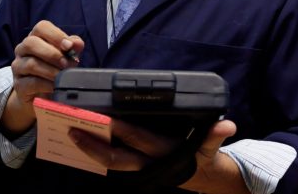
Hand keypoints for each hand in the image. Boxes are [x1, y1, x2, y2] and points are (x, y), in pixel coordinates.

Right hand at [1, 20, 83, 133]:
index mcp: (35, 37)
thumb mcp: (67, 56)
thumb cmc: (55, 69)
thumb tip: (77, 43)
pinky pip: (31, 82)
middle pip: (31, 43)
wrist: (41, 95)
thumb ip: (73, 47)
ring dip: (51, 70)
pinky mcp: (18, 85)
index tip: (69, 46)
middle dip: (52, 54)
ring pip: (31, 64)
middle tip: (67, 64)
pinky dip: (46, 84)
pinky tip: (55, 87)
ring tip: (63, 77)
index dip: (56, 35)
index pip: (41, 27)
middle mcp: (22, 49)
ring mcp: (18, 67)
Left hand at [69, 119, 246, 193]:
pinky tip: (80, 139)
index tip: (107, 118)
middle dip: (92, 146)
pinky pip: (110, 161)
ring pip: (108, 162)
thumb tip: (228, 126)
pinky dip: (94, 152)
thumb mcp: (209, 147)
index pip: (139, 140)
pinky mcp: (133, 166)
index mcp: (163, 153)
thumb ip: (215, 136)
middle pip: (115, 158)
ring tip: (69, 131)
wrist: (198, 178)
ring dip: (88, 149)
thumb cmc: (201, 157)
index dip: (122, 130)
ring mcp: (138, 167)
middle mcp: (146, 163)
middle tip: (72, 128)